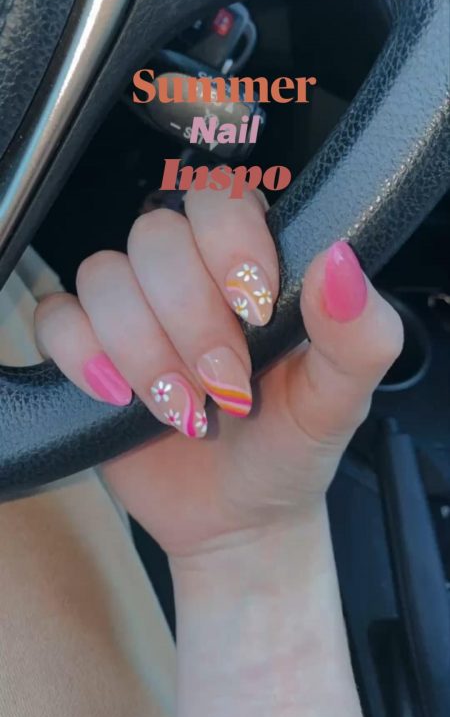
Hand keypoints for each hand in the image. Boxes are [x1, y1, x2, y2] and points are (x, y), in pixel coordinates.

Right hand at [35, 186, 402, 557]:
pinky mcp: (88, 350)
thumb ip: (358, 337)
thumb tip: (339, 262)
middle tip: (226, 385)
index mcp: (250, 265)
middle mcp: (187, 276)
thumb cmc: (289, 448)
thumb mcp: (338, 402)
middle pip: (156, 238)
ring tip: (184, 408)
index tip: (254, 311)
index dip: (229, 244)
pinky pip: (56, 319)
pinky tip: (121, 397)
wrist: (237, 517)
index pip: (220, 199)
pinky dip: (84, 357)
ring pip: (103, 276)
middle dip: (190, 321)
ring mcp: (132, 310)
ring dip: (143, 350)